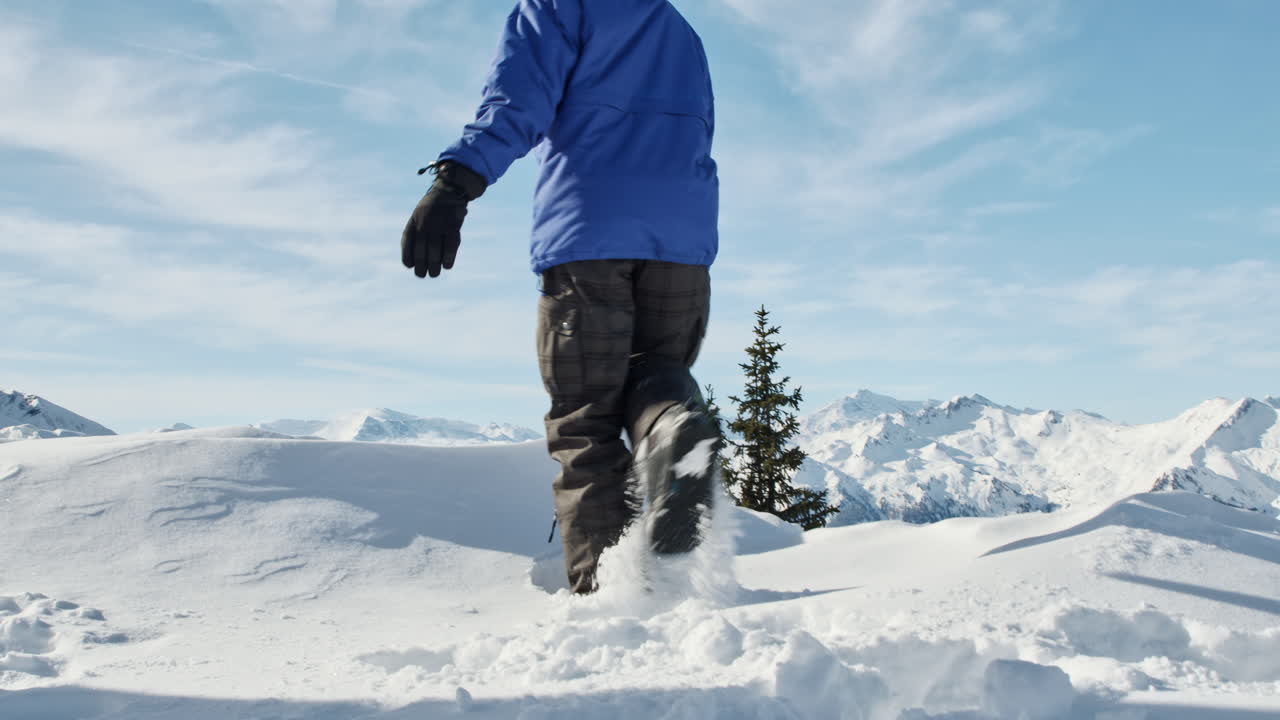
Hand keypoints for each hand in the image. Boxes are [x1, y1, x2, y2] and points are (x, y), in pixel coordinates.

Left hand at [401, 161, 486, 277]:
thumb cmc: (431, 209)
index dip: (407, 257)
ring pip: (435, 252)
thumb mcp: (417, 217)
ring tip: (434, 274)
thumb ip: (413, 235)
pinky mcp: (453, 227)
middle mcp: (424, 224)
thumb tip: (409, 262)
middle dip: (421, 267)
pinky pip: (450, 247)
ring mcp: (439, 226)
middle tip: (423, 274)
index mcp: (413, 222)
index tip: (411, 266)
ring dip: (434, 266)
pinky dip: (448, 259)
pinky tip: (447, 266)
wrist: (448, 191)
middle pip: (421, 251)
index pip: (407, 243)